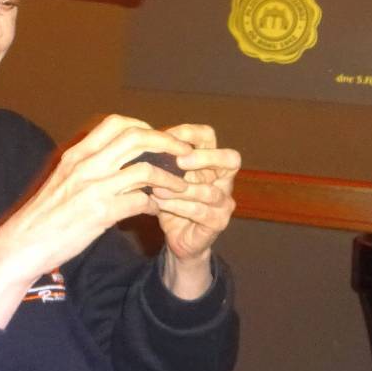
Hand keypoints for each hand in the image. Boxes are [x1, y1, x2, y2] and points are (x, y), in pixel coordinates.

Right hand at [0, 115, 193, 325]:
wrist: (23, 243)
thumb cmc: (44, 215)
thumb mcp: (63, 180)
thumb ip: (87, 166)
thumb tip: (114, 160)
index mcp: (77, 154)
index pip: (117, 124)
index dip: (144, 127)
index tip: (158, 139)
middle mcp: (86, 165)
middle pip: (137, 138)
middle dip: (167, 144)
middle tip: (184, 156)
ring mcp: (94, 188)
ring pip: (145, 169)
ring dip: (169, 177)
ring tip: (181, 186)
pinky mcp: (100, 213)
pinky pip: (140, 201)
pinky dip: (156, 204)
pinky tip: (158, 210)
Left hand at [149, 124, 239, 297]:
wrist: (176, 237)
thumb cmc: (170, 200)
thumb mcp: (164, 177)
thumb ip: (160, 161)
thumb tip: (140, 141)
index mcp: (210, 161)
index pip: (209, 136)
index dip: (189, 133)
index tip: (164, 137)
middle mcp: (224, 179)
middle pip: (230, 160)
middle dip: (205, 158)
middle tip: (179, 161)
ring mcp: (225, 202)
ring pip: (209, 191)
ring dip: (181, 189)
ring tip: (156, 188)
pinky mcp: (218, 222)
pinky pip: (200, 211)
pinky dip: (178, 206)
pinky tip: (159, 203)